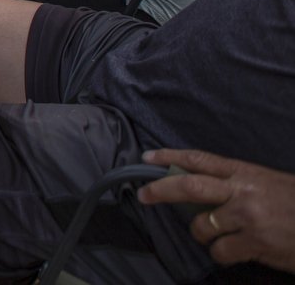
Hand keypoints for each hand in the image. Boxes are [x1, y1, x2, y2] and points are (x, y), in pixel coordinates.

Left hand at [139, 149, 294, 272]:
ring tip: (220, 237)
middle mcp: (242, 191)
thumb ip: (237, 184)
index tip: (147, 158)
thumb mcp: (268, 183)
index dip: (170, 158)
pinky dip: (222, 255)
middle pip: (189, 186)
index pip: (200, 160)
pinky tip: (235, 253)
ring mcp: (247, 217)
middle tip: (143, 195)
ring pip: (201, 226)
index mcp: (245, 172)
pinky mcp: (255, 243)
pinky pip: (220, 251)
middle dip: (161, 190)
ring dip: (203, 235)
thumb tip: (203, 188)